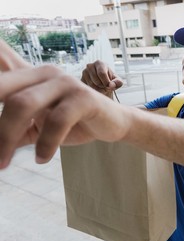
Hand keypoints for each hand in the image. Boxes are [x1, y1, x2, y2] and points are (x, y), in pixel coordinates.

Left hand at [0, 40, 127, 168]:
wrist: (112, 124)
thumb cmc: (72, 123)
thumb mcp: (36, 128)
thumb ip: (13, 132)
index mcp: (30, 76)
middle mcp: (44, 73)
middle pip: (2, 91)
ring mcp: (65, 83)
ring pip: (23, 104)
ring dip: (7, 138)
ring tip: (2, 164)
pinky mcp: (84, 98)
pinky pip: (57, 120)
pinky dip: (46, 143)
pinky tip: (43, 159)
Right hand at [81, 60, 122, 97]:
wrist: (104, 84)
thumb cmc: (111, 81)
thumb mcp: (118, 81)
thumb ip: (118, 82)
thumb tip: (111, 85)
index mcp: (99, 63)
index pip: (102, 73)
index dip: (106, 82)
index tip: (109, 86)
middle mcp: (90, 66)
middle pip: (96, 81)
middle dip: (103, 87)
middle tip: (105, 87)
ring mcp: (84, 72)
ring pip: (91, 85)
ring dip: (98, 89)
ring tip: (101, 87)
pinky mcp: (81, 79)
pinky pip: (87, 88)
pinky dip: (93, 91)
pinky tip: (96, 88)